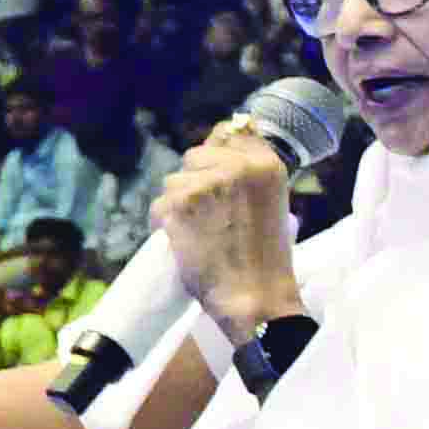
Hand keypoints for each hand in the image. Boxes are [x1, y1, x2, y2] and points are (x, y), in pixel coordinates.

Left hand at [144, 121, 313, 335]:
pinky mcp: (181, 205)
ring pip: (172, 181)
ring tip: (199, 233)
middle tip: (208, 216)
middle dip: (194, 182)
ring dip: (177, 205)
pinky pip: (158, 206)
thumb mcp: (270, 202)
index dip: (215, 155)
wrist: (256, 296)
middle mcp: (238, 166)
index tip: (215, 178)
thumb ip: (247, 172)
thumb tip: (221, 137)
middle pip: (194, 155)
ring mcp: (208, 183)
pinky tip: (184, 243)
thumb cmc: (265, 257)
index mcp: (266, 163)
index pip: (229, 132)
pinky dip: (164, 224)